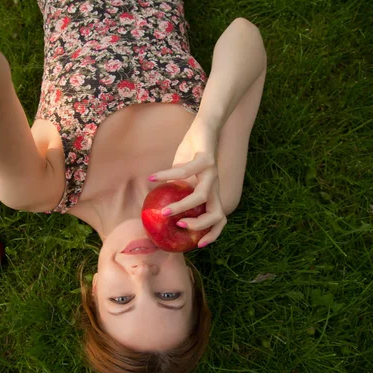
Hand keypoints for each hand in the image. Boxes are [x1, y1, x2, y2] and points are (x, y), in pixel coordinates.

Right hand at [149, 118, 226, 247]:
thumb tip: (156, 203)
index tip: (198, 244)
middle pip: (217, 214)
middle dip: (199, 226)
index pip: (219, 219)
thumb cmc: (192, 153)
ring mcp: (212, 174)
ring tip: (164, 211)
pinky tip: (152, 178)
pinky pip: (184, 171)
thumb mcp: (183, 176)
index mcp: (211, 193)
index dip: (212, 234)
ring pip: (201, 196)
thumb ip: (175, 189)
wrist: (205, 127)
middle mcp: (214, 186)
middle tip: (178, 226)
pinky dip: (167, 176)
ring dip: (182, 207)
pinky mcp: (206, 159)